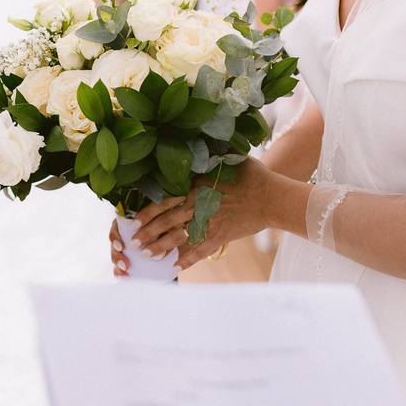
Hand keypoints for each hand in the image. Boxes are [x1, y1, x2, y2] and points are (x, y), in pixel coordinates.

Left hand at [108, 158, 277, 274]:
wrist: (272, 197)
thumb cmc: (252, 175)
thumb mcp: (228, 158)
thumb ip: (210, 155)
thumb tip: (199, 138)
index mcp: (196, 186)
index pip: (164, 200)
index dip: (146, 212)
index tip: (132, 220)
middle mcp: (198, 204)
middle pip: (166, 220)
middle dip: (147, 232)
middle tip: (132, 242)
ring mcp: (208, 221)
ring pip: (179, 237)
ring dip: (160, 247)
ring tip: (146, 255)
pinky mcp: (220, 235)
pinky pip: (200, 250)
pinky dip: (187, 260)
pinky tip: (174, 268)